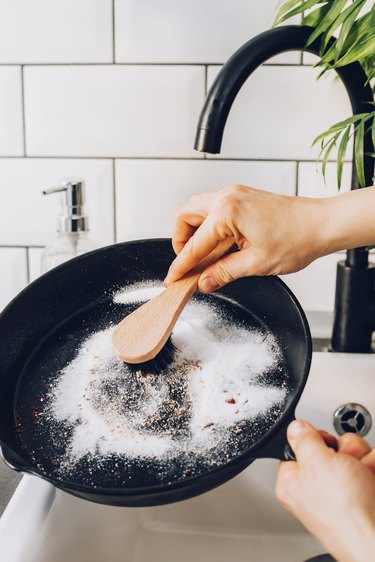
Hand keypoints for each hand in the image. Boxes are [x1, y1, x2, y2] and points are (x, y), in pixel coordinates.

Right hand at [164, 185, 330, 291]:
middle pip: (185, 216)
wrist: (322, 224)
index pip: (194, 244)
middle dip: (181, 242)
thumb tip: (205, 282)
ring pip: (197, 210)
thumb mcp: (256, 264)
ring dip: (194, 233)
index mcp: (227, 212)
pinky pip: (213, 210)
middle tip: (188, 264)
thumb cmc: (297, 238)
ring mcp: (235, 195)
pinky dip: (209, 228)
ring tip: (203, 258)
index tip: (172, 279)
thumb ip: (224, 273)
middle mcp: (227, 197)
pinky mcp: (242, 198)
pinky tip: (218, 247)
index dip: (181, 265)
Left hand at [276, 420, 374, 561]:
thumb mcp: (316, 462)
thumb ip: (304, 438)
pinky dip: (374, 466)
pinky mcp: (365, 491)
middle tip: (345, 462)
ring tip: (363, 475)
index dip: (312, 440)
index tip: (323, 443)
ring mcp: (344, 490)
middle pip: (330, 447)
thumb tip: (295, 427)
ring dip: (363, 458)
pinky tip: (372, 481)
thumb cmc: (344, 512)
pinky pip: (370, 463)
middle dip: (344, 449)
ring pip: (354, 454)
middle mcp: (318, 487)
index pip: (297, 448)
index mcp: (295, 482)